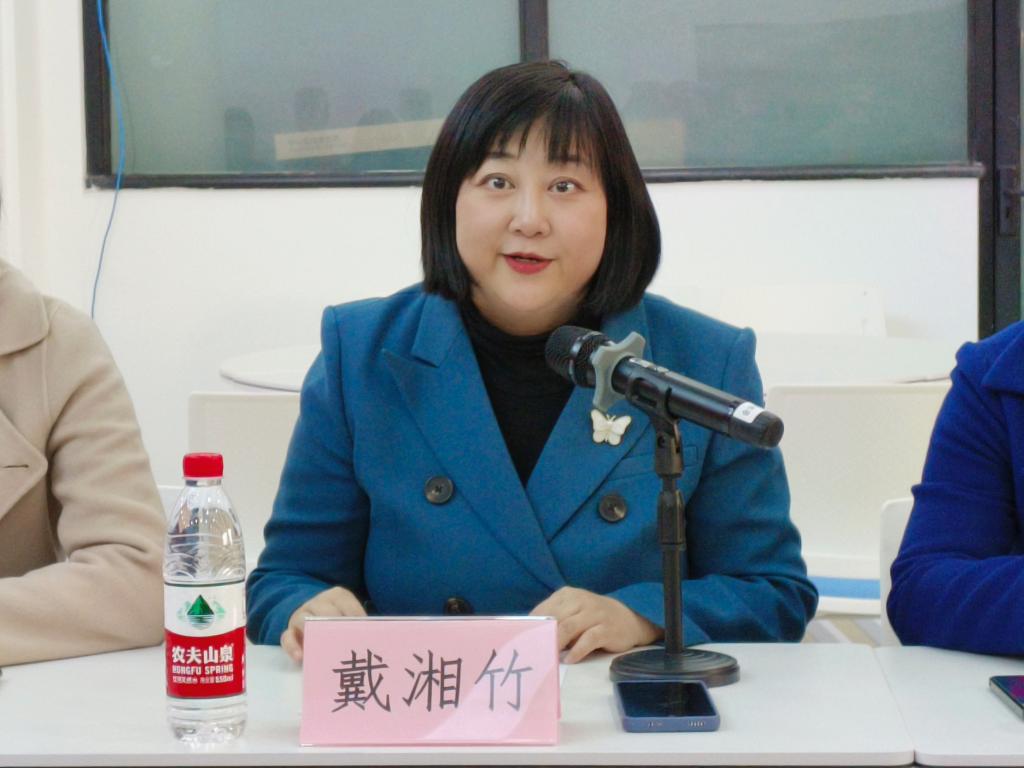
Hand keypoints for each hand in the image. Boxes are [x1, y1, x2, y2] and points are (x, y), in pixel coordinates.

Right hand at [280, 586, 366, 662]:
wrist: (309, 614)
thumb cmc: (336, 619)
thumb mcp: (347, 615)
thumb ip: (358, 623)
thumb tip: (375, 638)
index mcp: (336, 596)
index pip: (347, 602)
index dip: (356, 616)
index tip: (364, 633)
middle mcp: (318, 602)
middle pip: (326, 610)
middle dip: (336, 626)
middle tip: (346, 643)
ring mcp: (301, 614)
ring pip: (304, 619)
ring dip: (314, 634)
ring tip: (323, 649)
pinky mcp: (289, 630)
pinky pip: (287, 636)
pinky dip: (293, 647)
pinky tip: (301, 657)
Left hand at [529, 586, 661, 662]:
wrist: (628, 617)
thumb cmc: (592, 618)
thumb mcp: (572, 612)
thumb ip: (554, 621)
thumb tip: (529, 638)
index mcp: (566, 595)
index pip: (543, 610)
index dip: (531, 628)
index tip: (520, 643)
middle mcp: (580, 600)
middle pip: (554, 619)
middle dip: (541, 637)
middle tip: (530, 654)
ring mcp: (594, 613)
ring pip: (568, 627)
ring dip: (555, 644)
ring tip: (546, 657)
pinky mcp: (606, 628)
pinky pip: (588, 639)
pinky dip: (576, 651)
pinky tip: (569, 660)